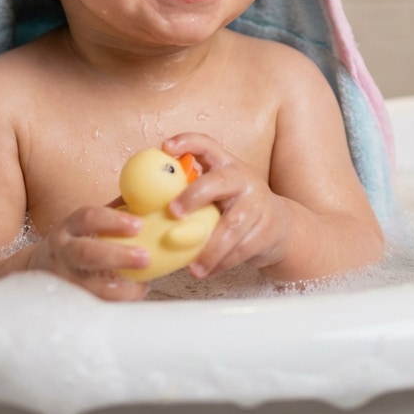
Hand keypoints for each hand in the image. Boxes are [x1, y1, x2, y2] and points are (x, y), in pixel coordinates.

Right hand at [27, 203, 149, 301]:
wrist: (41, 267)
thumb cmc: (76, 241)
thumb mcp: (87, 224)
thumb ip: (115, 212)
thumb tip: (150, 198)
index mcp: (70, 227)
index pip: (87, 218)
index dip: (112, 221)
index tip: (138, 224)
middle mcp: (64, 252)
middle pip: (86, 254)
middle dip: (118, 256)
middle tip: (146, 257)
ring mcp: (65, 279)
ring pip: (90, 288)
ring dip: (119, 289)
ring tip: (143, 286)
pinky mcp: (70, 302)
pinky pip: (94, 306)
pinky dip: (115, 304)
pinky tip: (132, 298)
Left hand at [163, 134, 287, 277]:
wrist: (280, 226)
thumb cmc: (234, 206)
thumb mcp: (216, 191)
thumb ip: (186, 191)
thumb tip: (133, 202)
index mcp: (225, 164)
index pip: (206, 144)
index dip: (187, 142)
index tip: (165, 148)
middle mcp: (242, 179)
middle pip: (219, 182)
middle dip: (194, 196)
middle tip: (173, 213)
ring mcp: (257, 204)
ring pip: (231, 226)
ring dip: (208, 249)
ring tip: (192, 267)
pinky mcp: (266, 230)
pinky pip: (242, 249)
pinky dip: (221, 263)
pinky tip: (206, 271)